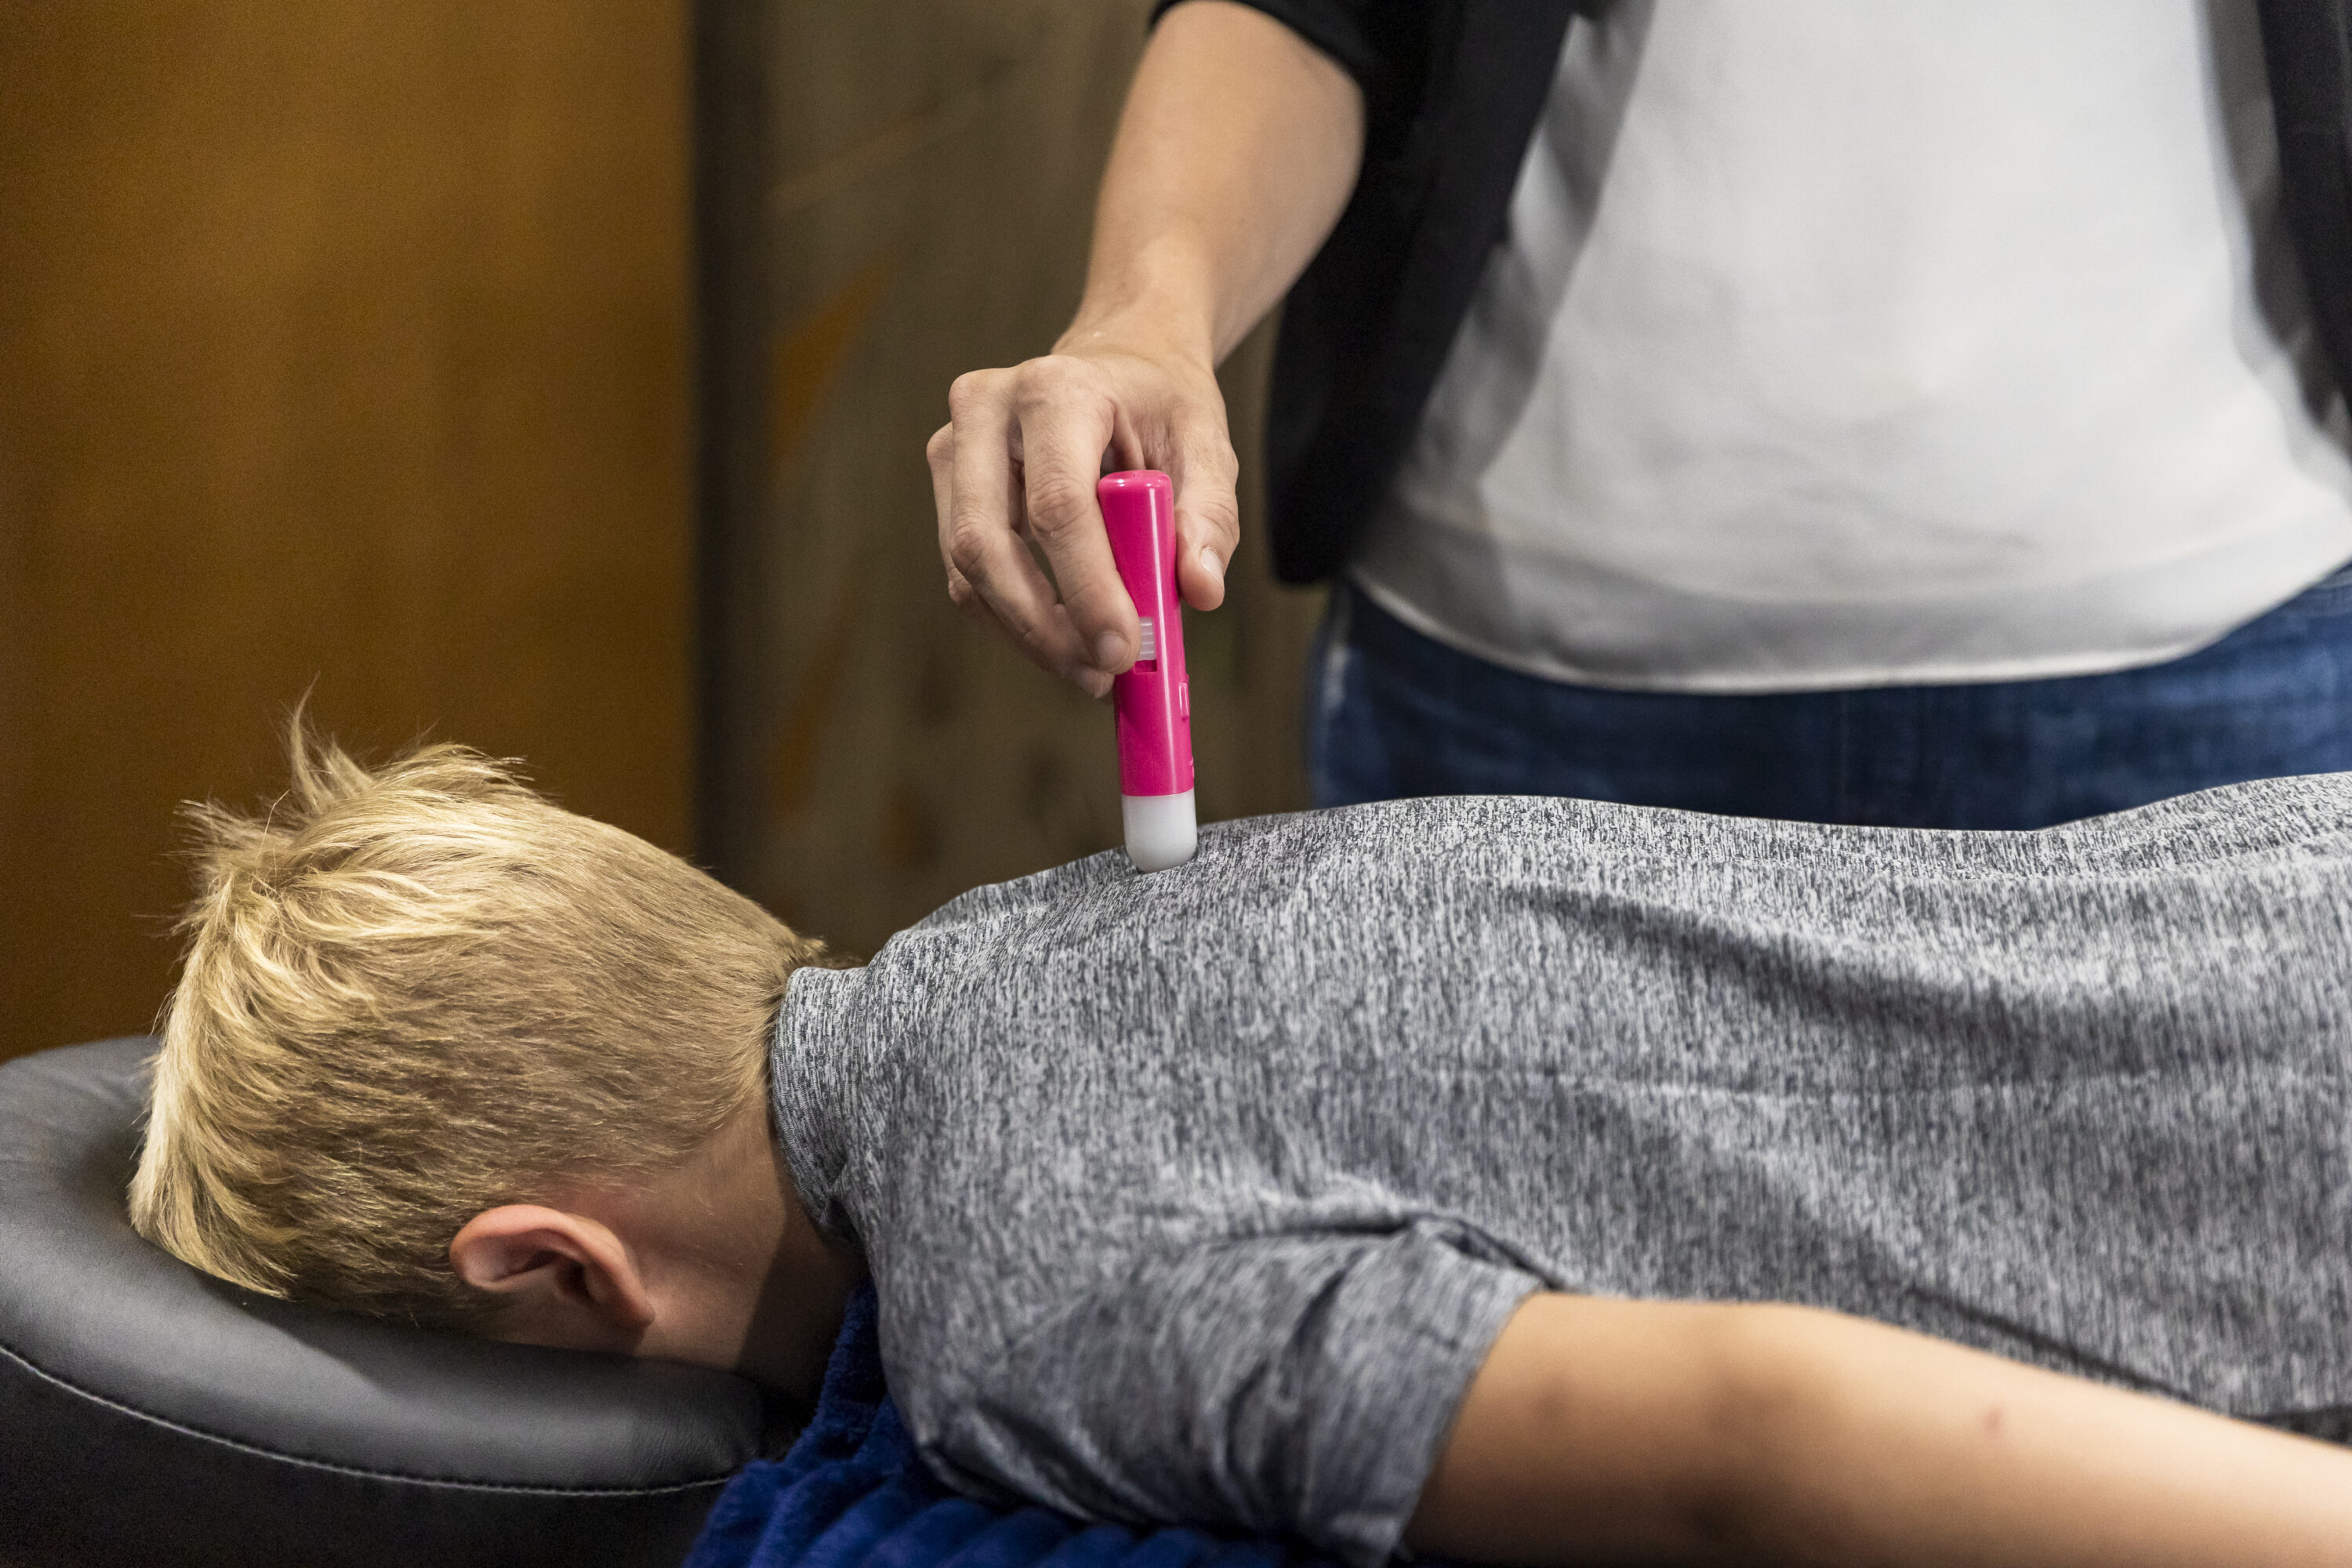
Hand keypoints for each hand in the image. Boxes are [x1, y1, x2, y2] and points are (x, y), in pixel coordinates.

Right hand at [927, 332, 1238, 698]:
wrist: (1116, 362)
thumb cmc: (1160, 406)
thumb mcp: (1206, 446)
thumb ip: (1209, 518)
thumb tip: (1201, 591)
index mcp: (1055, 390)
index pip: (1057, 504)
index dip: (1087, 588)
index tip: (1124, 649)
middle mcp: (986, 410)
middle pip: (988, 544)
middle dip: (1044, 626)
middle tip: (1103, 675)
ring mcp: (953, 447)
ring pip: (968, 570)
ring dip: (1029, 634)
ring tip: (1093, 669)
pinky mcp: (948, 486)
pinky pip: (967, 575)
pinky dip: (1014, 620)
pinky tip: (1065, 638)